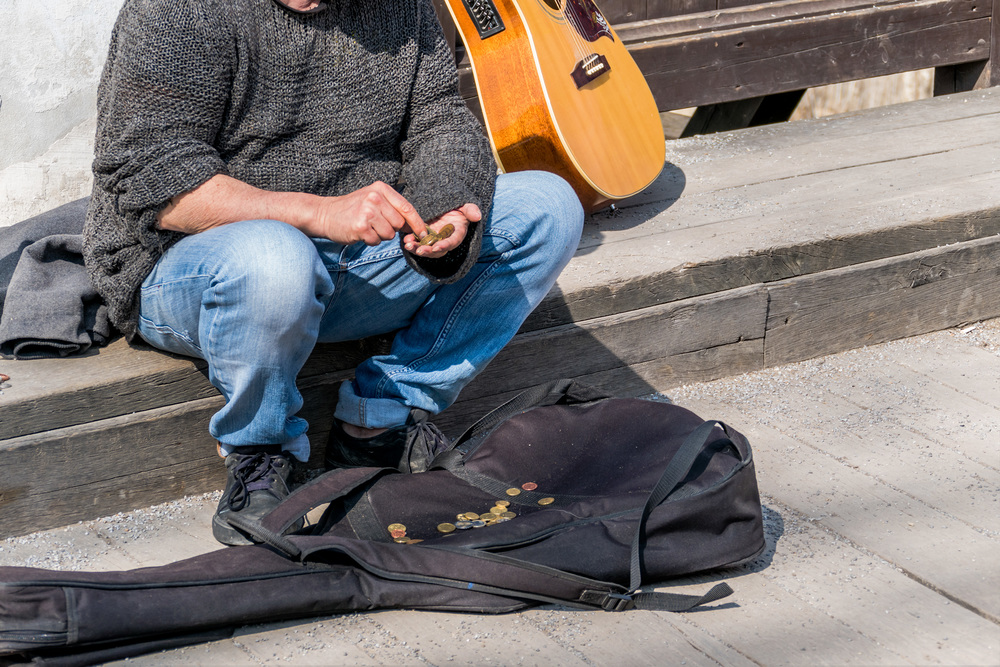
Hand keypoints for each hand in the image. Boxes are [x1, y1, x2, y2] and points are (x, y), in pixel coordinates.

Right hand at [312, 181, 427, 244]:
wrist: (325, 214)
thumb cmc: (352, 209)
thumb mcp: (373, 200)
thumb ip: (393, 208)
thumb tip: (415, 226)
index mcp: (381, 189)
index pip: (407, 208)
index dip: (417, 223)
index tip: (423, 232)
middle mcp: (375, 197)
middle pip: (399, 224)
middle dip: (391, 229)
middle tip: (375, 225)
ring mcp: (367, 211)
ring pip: (389, 234)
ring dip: (379, 236)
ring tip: (366, 228)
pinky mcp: (361, 226)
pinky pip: (376, 241)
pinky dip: (370, 241)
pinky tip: (360, 233)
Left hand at [403, 204, 479, 258]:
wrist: (445, 205)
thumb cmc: (457, 206)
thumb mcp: (465, 205)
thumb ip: (470, 210)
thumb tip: (478, 216)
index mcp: (457, 234)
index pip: (452, 242)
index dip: (445, 245)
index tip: (437, 247)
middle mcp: (445, 240)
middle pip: (437, 250)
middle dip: (428, 251)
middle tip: (419, 250)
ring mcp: (434, 240)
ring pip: (426, 249)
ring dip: (417, 249)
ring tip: (408, 244)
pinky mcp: (424, 237)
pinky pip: (418, 242)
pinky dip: (412, 242)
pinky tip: (405, 239)